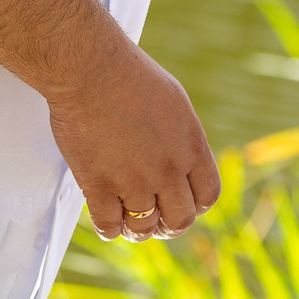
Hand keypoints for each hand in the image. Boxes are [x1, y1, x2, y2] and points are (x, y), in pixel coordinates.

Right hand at [44, 35, 221, 241]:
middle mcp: (168, 168)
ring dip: (137, 229)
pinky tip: (108, 219)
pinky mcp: (99, 186)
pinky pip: (109, 227)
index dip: (196, 206)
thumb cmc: (129, 76)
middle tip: (157, 220)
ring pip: (144, 228)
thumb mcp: (175, 103)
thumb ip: (183, 138)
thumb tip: (184, 162)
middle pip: (180, 219)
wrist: (91, 69)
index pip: (207, 195)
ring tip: (129, 221)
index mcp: (191, 146)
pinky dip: (110, 229)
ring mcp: (134, 181)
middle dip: (169, 225)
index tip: (183, 205)